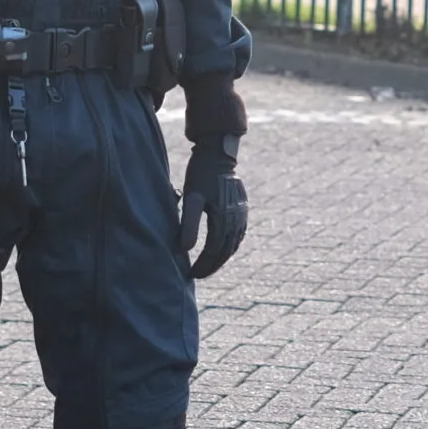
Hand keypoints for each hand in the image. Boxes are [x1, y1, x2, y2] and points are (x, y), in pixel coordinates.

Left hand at [177, 136, 246, 279]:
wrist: (218, 153)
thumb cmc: (200, 175)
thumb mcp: (191, 198)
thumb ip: (189, 224)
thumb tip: (185, 249)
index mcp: (224, 219)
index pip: (213, 251)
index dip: (203, 265)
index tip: (192, 274)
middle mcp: (236, 219)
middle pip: (225, 251)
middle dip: (211, 266)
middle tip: (198, 275)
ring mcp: (242, 214)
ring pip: (233, 245)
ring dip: (221, 258)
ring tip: (208, 266)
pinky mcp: (242, 209)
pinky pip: (238, 234)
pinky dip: (229, 246)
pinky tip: (221, 250)